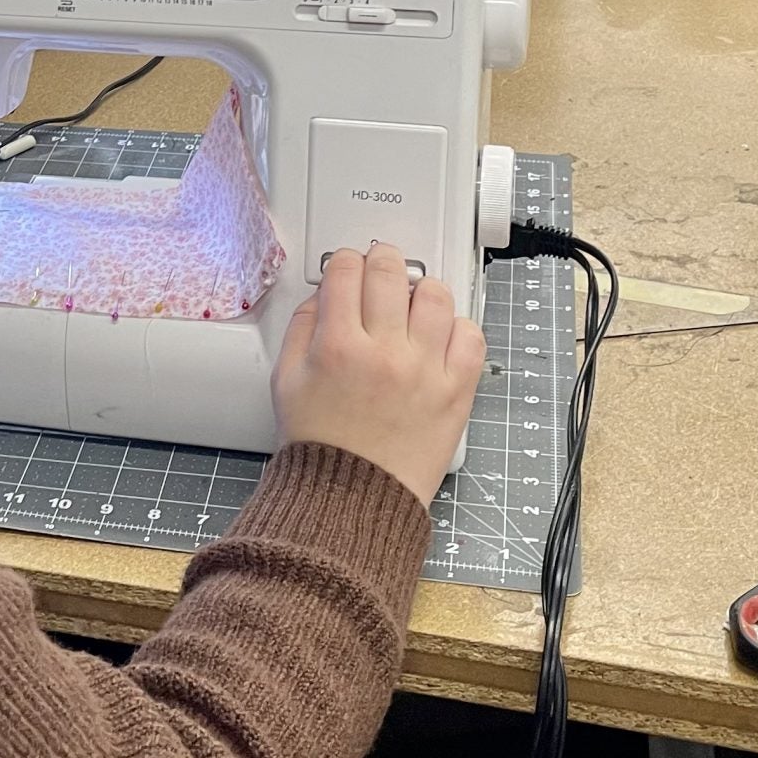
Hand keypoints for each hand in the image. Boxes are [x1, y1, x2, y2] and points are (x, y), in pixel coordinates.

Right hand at [272, 245, 486, 505]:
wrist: (353, 497)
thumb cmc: (321, 446)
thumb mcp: (287, 381)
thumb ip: (301, 328)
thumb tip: (322, 294)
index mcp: (336, 345)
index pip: (346, 270)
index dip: (345, 261)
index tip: (348, 269)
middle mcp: (383, 352)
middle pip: (390, 270)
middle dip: (383, 260)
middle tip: (381, 270)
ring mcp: (424, 370)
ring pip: (435, 295)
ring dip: (422, 289)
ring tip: (413, 304)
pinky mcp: (455, 391)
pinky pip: (470, 336)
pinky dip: (457, 327)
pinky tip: (439, 337)